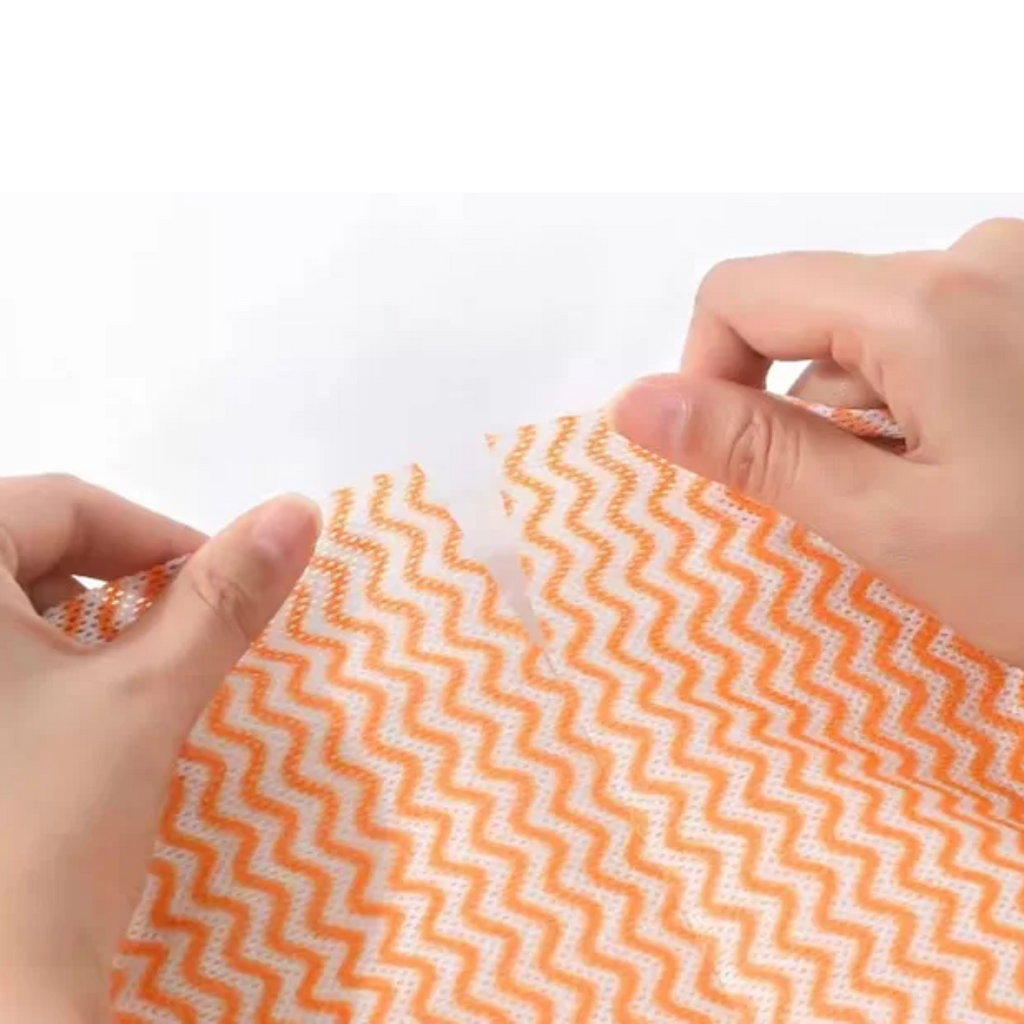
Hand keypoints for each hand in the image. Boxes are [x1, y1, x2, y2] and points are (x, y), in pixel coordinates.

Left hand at [0, 477, 318, 1020]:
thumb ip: (223, 599)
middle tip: (179, 639)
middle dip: (118, 585)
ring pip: (10, 609)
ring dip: (82, 628)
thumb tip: (298, 511)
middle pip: (28, 548)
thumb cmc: (42, 835)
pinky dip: (45, 671)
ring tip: (137, 683)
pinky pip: (0, 666)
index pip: (63, 505)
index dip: (157, 537)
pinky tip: (82, 724)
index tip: (218, 588)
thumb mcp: (145, 699)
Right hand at [611, 217, 1023, 666]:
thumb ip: (758, 454)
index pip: (739, 293)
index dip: (706, 376)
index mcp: (927, 301)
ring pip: (864, 325)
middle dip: (793, 402)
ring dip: (858, 405)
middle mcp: (978, 257)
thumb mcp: (893, 525)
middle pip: (804, 308)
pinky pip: (926, 328)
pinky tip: (964, 458)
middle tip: (850, 498)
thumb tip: (637, 405)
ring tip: (924, 487)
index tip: (737, 462)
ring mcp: (1018, 275)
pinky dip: (910, 393)